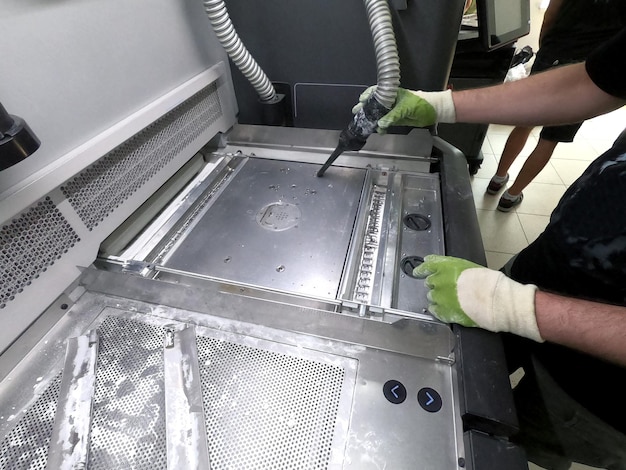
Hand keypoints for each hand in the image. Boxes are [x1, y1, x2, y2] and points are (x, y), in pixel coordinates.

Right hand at [352, 87, 455, 132]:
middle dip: (366, 108)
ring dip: (372, 119)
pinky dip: (381, 127)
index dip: (367, 96)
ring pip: (379, 114)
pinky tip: (378, 130)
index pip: (376, 92)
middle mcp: (391, 101)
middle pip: (375, 104)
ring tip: (365, 124)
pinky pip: (386, 123)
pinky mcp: (396, 119)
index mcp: (392, 94)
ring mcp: (393, 110)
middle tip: (357, 113)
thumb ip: (392, 116)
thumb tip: (379, 124)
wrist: (433, 111)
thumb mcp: (405, 108)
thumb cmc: (420, 104)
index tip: (360, 101)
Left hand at [413, 255, 542, 341]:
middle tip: (445, 288)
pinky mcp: (443, 312)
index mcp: (445, 267)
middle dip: (435, 285)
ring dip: (437, 297)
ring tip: (449, 300)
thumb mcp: (469, 267)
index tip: (417, 272)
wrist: (494, 300)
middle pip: (429, 282)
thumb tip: (449, 273)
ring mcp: (439, 297)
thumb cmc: (488, 281)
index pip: (427, 266)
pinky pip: (434, 310)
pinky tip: (444, 310)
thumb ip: (454, 269)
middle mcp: (438, 281)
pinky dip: (437, 310)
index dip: (421, 269)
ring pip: (431, 297)